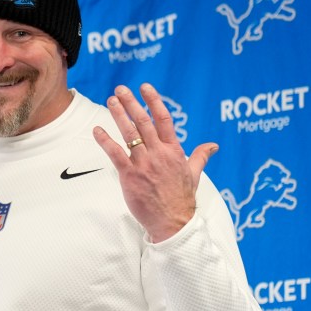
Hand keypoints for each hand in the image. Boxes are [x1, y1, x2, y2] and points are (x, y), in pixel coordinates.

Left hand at [92, 83, 218, 242]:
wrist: (172, 222)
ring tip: (111, 101)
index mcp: (174, 151)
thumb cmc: (181, 199)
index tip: (144, 87)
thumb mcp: (194, 174)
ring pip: (130, 134)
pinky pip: (115, 154)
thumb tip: (213, 146)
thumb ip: (201, 156)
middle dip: (131, 104)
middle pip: (144, 122)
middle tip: (120, 90)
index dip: (153, 101)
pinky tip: (97, 130)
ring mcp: (144, 164)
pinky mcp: (130, 176)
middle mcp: (159, 154)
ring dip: (118, 115)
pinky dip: (105, 141)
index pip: (164, 119)